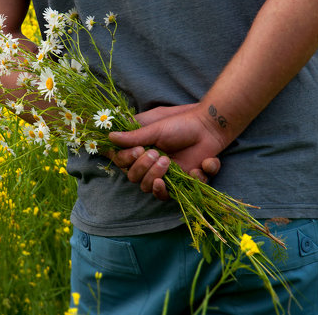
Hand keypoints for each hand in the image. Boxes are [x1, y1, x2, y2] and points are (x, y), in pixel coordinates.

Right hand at [108, 104, 222, 199]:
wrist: (207, 128)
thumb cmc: (179, 124)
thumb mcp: (156, 129)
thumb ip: (134, 136)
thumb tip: (110, 136)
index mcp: (142, 151)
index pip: (124, 164)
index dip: (128, 161)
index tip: (138, 150)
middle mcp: (151, 166)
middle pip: (136, 180)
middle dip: (144, 169)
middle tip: (157, 154)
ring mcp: (167, 176)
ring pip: (153, 190)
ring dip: (158, 177)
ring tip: (168, 161)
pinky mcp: (184, 183)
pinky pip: (179, 193)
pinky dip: (191, 179)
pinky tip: (197, 166)